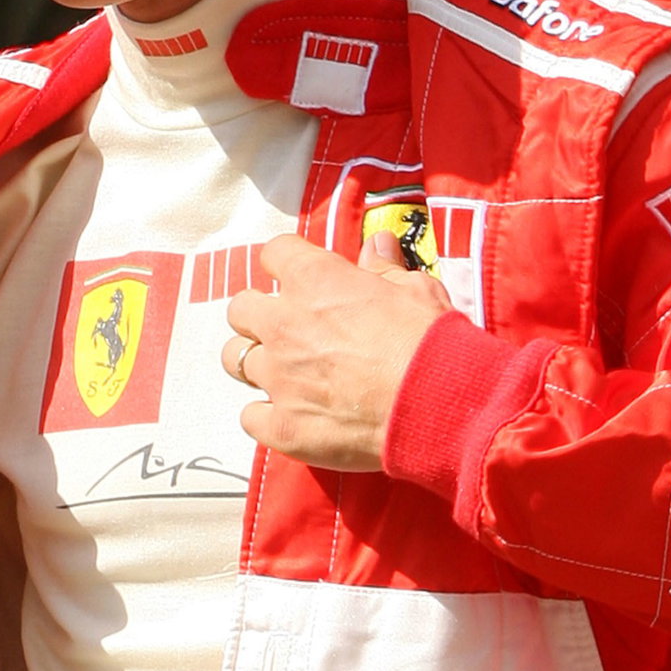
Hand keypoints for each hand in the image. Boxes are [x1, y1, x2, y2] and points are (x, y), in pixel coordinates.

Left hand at [222, 228, 451, 470]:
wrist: (435, 403)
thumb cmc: (428, 342)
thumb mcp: (415, 290)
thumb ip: (384, 268)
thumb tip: (376, 244)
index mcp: (314, 280)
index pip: (274, 253)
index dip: (287, 264)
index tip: (299, 276)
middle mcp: (284, 324)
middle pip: (241, 309)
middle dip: (260, 315)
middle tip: (289, 329)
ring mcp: (278, 377)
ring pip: (235, 360)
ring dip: (257, 363)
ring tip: (286, 374)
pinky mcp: (282, 426)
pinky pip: (250, 417)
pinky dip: (267, 417)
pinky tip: (292, 417)